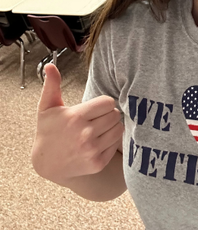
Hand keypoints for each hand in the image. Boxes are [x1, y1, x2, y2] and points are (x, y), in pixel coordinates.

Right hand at [31, 64, 123, 182]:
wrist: (47, 163)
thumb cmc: (48, 131)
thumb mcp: (47, 107)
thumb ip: (52, 85)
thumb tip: (51, 65)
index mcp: (76, 117)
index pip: (108, 102)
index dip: (104, 103)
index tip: (97, 107)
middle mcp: (86, 134)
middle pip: (115, 115)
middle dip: (109, 114)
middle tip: (99, 118)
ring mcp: (93, 150)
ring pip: (119, 129)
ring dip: (112, 126)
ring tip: (100, 128)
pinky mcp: (98, 162)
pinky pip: (116, 144)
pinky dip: (111, 141)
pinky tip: (100, 140)